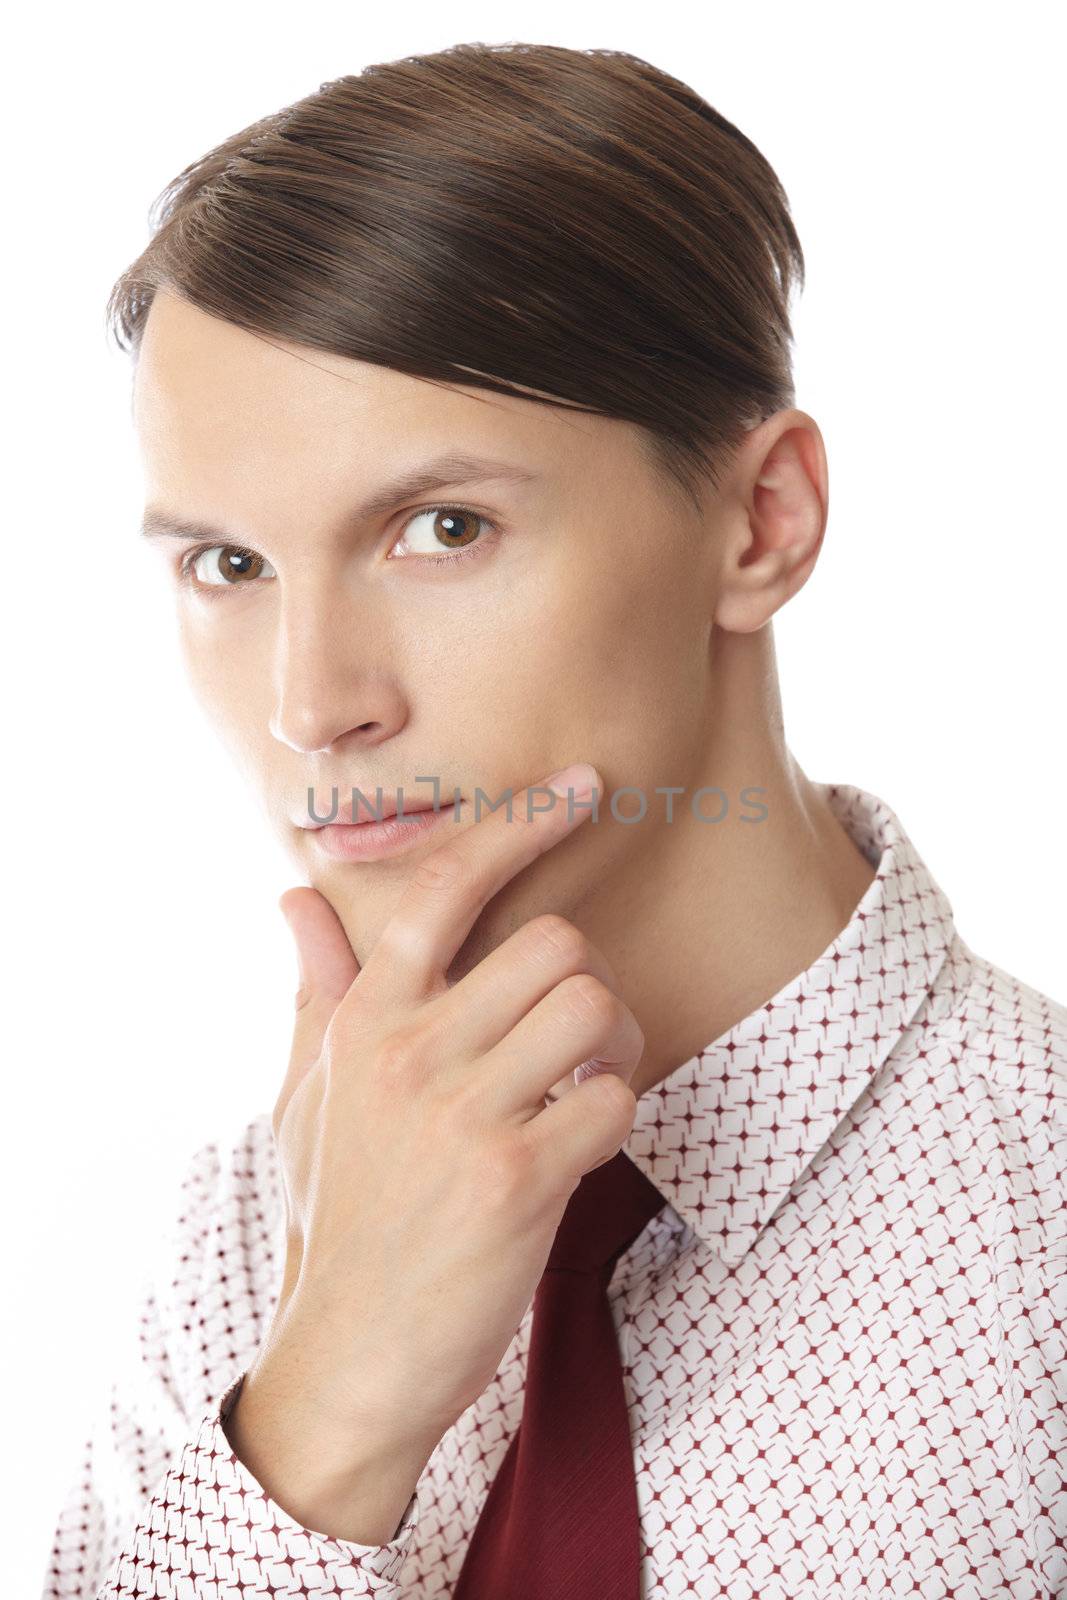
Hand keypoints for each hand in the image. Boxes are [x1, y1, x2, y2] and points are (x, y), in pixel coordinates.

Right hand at [247, 763, 642, 1465]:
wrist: (351, 1356)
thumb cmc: (343, 1217)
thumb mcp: (308, 1098)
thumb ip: (315, 991)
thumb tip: (294, 899)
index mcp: (363, 1022)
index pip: (442, 889)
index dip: (518, 824)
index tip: (581, 784)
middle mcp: (408, 1053)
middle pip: (555, 944)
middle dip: (587, 984)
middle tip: (579, 1037)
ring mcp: (460, 1115)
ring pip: (594, 1009)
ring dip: (615, 1048)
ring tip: (584, 1088)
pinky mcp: (512, 1181)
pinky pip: (612, 1101)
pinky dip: (616, 1120)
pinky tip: (579, 1148)